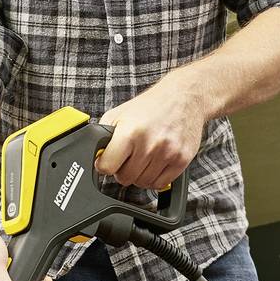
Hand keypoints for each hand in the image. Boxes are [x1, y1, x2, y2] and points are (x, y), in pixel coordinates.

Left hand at [95, 76, 205, 193]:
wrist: (184, 96)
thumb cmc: (151, 106)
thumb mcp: (119, 114)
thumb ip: (104, 136)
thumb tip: (95, 156)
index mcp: (130, 132)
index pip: (107, 167)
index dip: (104, 165)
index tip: (107, 161)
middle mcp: (149, 144)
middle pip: (125, 178)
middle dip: (122, 170)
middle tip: (128, 158)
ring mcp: (167, 153)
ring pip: (143, 183)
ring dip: (139, 175)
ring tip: (142, 158)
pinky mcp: (182, 159)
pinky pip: (160, 184)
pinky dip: (154, 178)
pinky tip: (154, 164)